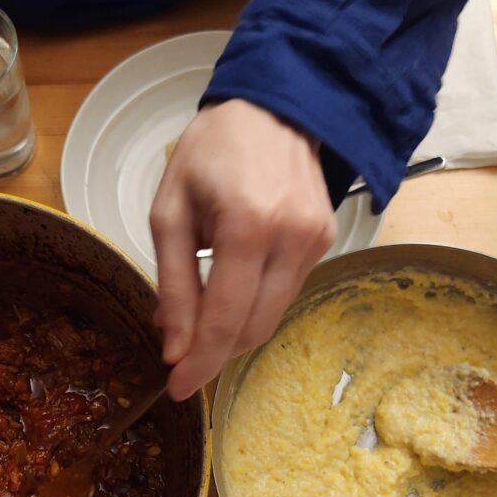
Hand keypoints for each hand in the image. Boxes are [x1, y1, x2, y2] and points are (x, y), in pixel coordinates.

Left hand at [149, 99, 336, 400]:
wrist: (274, 108)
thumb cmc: (212, 152)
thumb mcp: (170, 211)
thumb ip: (174, 283)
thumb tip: (173, 345)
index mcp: (248, 225)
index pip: (226, 317)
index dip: (201, 361)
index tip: (178, 388)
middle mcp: (292, 238)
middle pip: (254, 327)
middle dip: (217, 352)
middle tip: (183, 361)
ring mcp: (316, 241)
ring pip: (272, 316)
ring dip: (236, 331)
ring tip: (202, 322)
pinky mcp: (326, 242)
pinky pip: (286, 293)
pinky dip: (255, 305)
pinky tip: (232, 293)